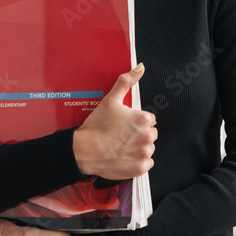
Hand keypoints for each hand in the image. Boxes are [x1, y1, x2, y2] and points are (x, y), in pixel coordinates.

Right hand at [72, 62, 156, 179]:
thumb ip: (126, 82)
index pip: (149, 119)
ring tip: (121, 147)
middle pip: (150, 134)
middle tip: (121, 136)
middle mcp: (148, 136)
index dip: (136, 122)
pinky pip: (146, 163)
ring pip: (148, 148)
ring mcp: (145, 153)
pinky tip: (125, 157)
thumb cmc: (97, 126)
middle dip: (139, 134)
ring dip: (139, 148)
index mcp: (144, 119)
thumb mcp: (111, 100)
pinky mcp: (140, 168)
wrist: (85, 150)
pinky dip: (138, 162)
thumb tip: (140, 67)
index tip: (124, 125)